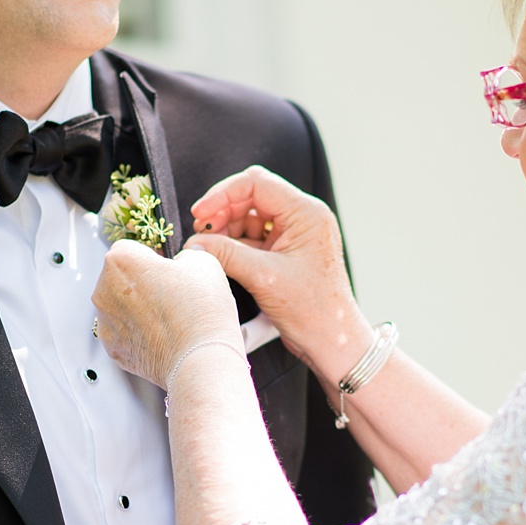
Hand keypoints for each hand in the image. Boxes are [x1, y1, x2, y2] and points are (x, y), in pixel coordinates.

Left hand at [93, 239, 240, 386]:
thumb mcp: (204, 262)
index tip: (168, 268)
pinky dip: (138, 332)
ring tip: (170, 317)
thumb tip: (181, 262)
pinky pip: (123, 332)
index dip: (153, 256)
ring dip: (138, 307)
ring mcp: (105, 323)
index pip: (131, 247)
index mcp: (120, 260)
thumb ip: (186, 254)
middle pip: (120, 277)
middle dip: (142, 282)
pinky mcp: (113, 349)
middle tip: (172, 293)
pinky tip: (162, 335)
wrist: (200, 359)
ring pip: (120, 305)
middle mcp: (103, 290)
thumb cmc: (200, 311)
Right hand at [186, 166, 372, 381]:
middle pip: (251, 197)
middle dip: (222, 212)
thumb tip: (194, 244)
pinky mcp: (285, 252)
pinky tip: (218, 256)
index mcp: (306, 213)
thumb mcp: (264, 277)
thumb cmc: (312, 309)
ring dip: (225, 229)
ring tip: (207, 247)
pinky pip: (253, 237)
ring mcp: (293, 234)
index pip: (256, 183)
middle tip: (200, 233)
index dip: (222, 194)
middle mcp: (302, 218)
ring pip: (249, 217)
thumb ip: (226, 254)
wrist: (331, 340)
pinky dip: (234, 244)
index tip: (199, 214)